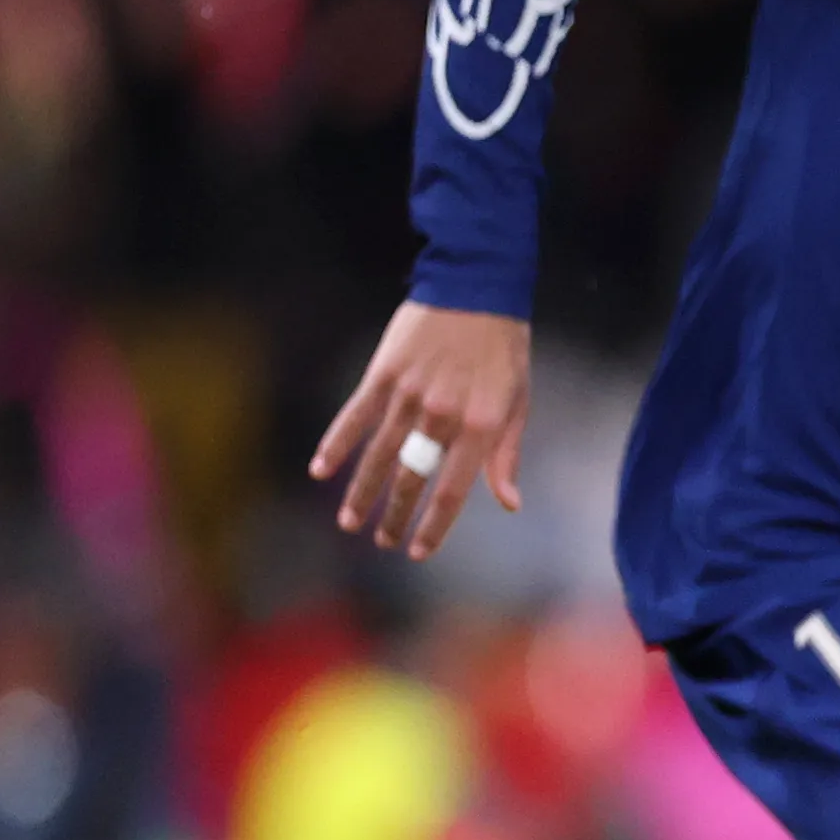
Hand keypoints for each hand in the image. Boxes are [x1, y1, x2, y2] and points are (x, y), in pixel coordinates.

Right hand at [310, 302, 529, 558]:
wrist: (477, 289)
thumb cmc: (504, 350)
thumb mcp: (518, 402)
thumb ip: (507, 455)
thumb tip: (510, 504)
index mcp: (481, 426)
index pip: (454, 490)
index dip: (434, 525)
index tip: (418, 551)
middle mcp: (443, 416)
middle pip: (411, 478)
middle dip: (395, 515)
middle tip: (383, 541)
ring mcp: (410, 394)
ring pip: (380, 455)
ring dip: (362, 492)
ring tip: (349, 522)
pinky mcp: (384, 373)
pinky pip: (356, 415)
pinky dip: (337, 443)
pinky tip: (321, 471)